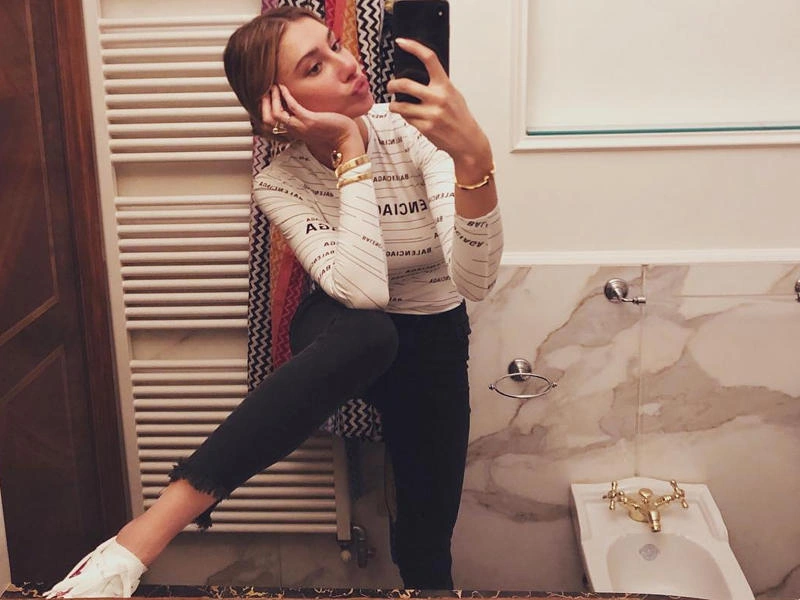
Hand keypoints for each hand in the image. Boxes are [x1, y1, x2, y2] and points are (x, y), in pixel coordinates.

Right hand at [261, 84, 361, 152]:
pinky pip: (292, 107)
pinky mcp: (309, 121)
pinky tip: (284, 88)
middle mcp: (295, 131)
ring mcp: (301, 126)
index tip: (266, 98)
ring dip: (272, 99)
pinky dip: (285, 96)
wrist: (347, 140)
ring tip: (273, 88)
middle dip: (263, 104)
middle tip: (264, 91)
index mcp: (295, 132)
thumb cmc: (334, 132)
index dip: (265, 111)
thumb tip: (301, 108)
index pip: (271, 125)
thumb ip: (305, 119)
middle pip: (268, 121)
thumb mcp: (314, 125)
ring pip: (275, 115)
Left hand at [387, 38, 490, 165]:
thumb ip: (438, 85)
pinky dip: (405, 117)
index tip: (401, 42)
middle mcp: (437, 98)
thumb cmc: (459, 117)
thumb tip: (418, 74)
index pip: (429, 59)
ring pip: (400, 106)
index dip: (413, 47)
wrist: (467, 141)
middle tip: (390, 86)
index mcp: (445, 85)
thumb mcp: (454, 95)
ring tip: (395, 105)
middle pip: (405, 84)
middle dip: (392, 85)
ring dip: (394, 105)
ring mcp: (430, 114)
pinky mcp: (425, 128)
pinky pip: (407, 119)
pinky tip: (409, 116)